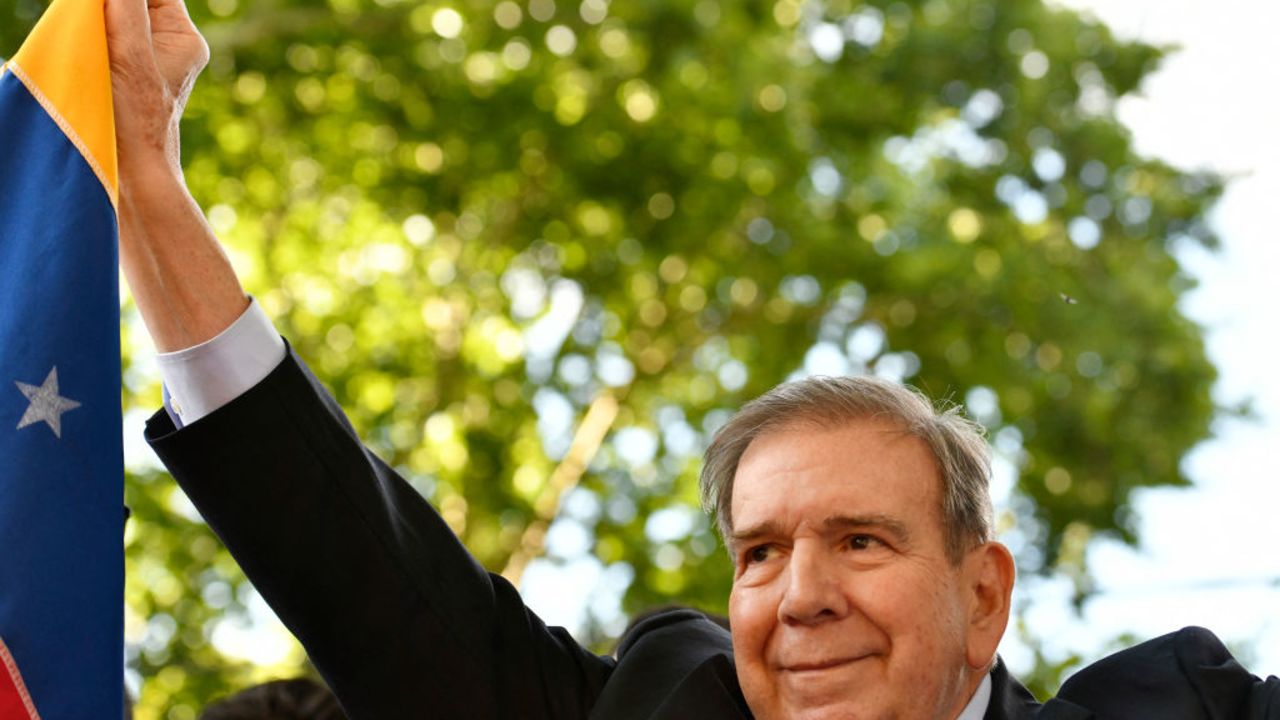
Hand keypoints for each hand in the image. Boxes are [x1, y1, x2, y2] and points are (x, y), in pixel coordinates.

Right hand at [105, 0, 208, 177]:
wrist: (131, 174)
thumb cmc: (137, 121)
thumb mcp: (131, 53)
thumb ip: (126, 7)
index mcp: (184, 37)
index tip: (104, 9)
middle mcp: (169, 45)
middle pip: (133, 2)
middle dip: (107, 9)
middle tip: (98, 32)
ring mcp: (147, 60)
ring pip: (115, 21)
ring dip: (96, 26)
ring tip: (96, 52)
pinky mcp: (126, 75)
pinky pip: (106, 42)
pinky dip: (92, 43)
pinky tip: (89, 61)